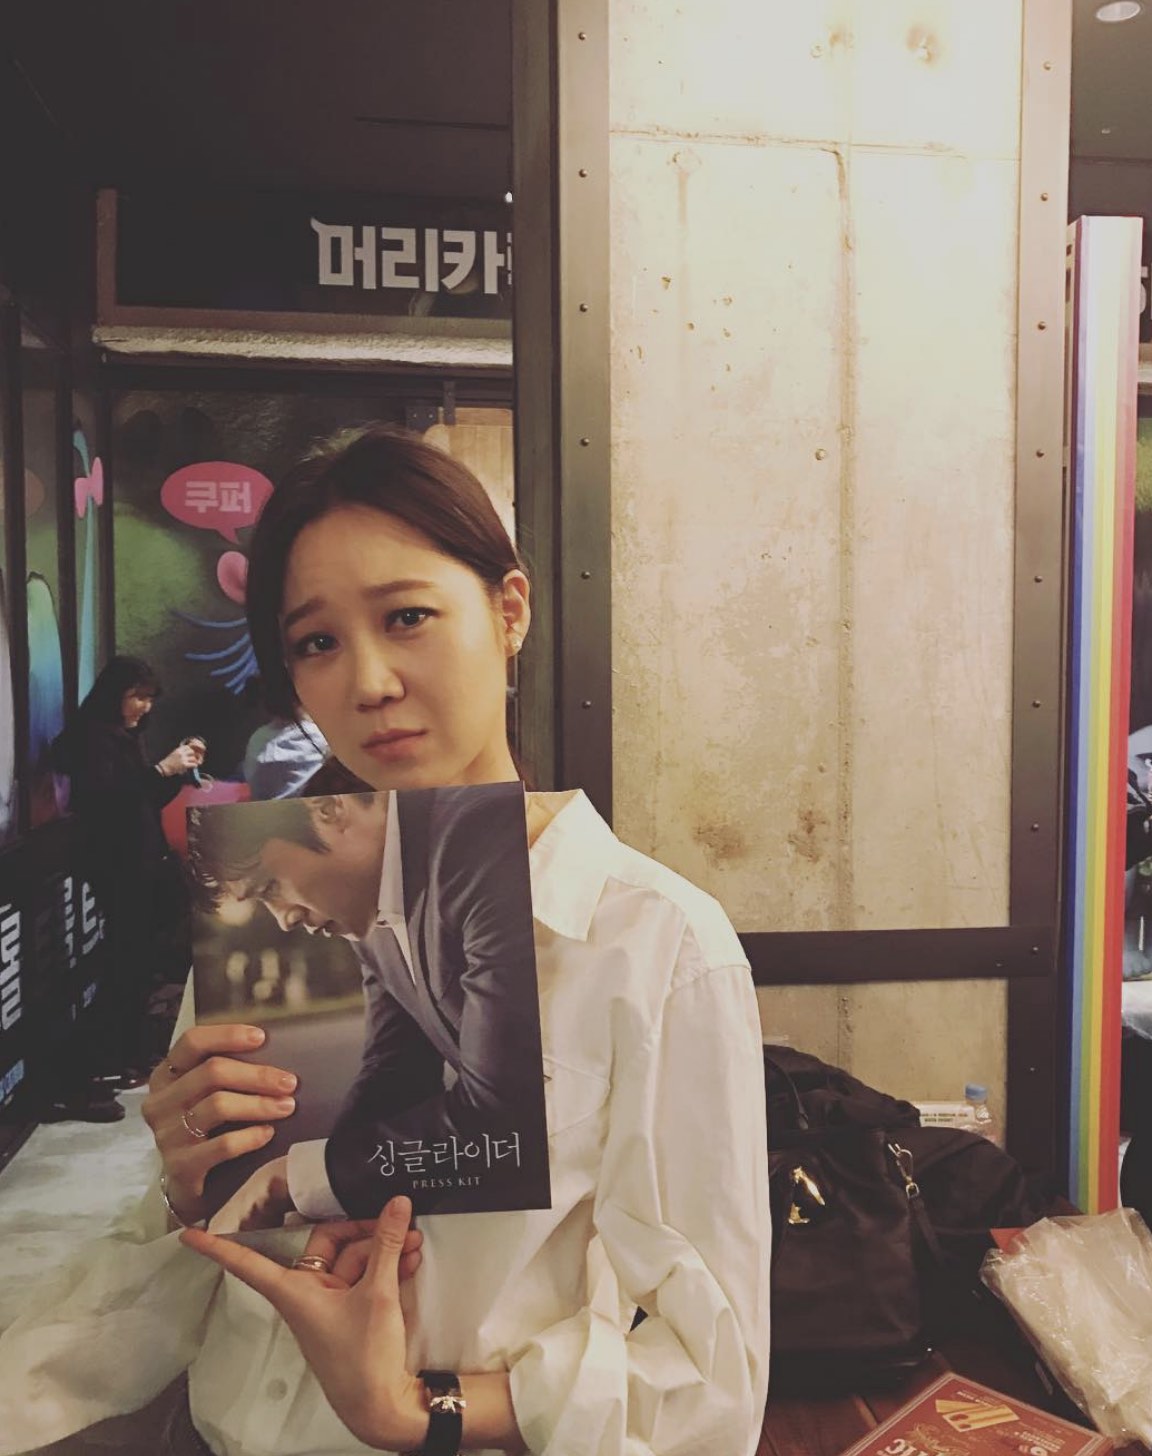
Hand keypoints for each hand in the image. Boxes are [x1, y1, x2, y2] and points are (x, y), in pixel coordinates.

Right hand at [143, 1024, 298, 1225]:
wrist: (189, 1183)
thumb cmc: (205, 1128)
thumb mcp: (205, 1095)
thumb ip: (225, 1072)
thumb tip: (273, 1049)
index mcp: (166, 1075)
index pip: (192, 1042)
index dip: (227, 1035)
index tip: (261, 1037)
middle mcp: (160, 1102)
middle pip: (212, 1073)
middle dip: (257, 1075)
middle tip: (289, 1082)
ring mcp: (167, 1135)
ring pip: (218, 1106)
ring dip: (259, 1104)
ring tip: (286, 1107)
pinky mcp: (180, 1165)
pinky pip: (222, 1145)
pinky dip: (250, 1136)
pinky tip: (268, 1133)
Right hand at [157, 742, 203, 776]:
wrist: (164, 768)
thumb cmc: (169, 762)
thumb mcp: (174, 753)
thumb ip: (180, 752)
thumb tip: (189, 752)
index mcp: (178, 750)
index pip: (188, 747)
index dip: (189, 751)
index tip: (189, 754)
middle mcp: (181, 754)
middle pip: (192, 752)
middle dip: (192, 755)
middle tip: (191, 759)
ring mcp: (183, 759)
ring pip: (194, 758)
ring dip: (194, 761)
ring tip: (192, 763)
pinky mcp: (184, 765)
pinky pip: (194, 764)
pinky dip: (194, 766)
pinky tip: (192, 767)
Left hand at [181, 1198, 426, 1450]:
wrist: (382, 1404)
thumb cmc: (364, 1357)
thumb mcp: (377, 1293)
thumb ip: (385, 1244)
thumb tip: (396, 1202)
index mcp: (294, 1292)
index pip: (247, 1263)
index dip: (218, 1248)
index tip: (188, 1234)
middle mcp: (306, 1294)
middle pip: (325, 1245)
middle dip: (363, 1231)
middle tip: (397, 1221)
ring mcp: (328, 1303)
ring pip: (350, 1259)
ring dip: (382, 1248)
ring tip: (413, 1241)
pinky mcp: (348, 1311)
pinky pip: (361, 1276)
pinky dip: (384, 1265)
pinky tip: (409, 1258)